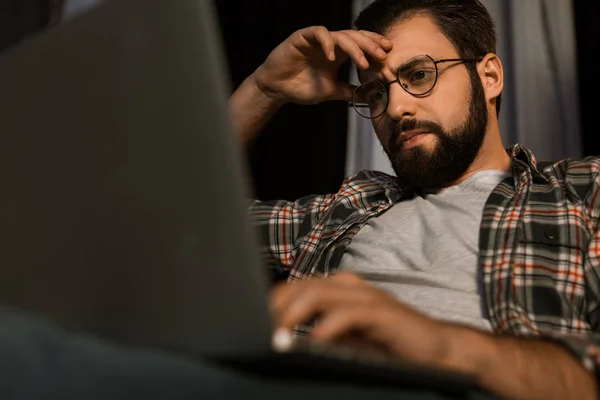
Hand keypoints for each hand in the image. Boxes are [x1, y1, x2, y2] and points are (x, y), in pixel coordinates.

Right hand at [253, 26, 391, 104]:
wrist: (277, 89)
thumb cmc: (301, 88)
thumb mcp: (330, 91)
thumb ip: (349, 91)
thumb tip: (370, 96)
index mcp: (338, 53)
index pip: (361, 44)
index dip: (374, 46)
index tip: (388, 54)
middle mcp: (330, 44)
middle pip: (355, 37)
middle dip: (370, 45)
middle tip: (382, 55)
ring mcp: (317, 39)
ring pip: (341, 35)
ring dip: (354, 47)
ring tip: (362, 61)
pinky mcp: (303, 37)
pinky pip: (319, 33)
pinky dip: (327, 43)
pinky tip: (333, 56)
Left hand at [270, 272, 452, 365]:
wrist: (435, 350)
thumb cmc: (385, 345)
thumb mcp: (343, 340)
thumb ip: (315, 335)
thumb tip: (279, 341)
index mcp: (336, 289)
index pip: (292, 288)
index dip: (270, 305)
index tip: (251, 327)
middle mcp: (347, 285)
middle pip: (298, 287)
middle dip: (274, 310)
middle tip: (257, 335)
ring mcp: (364, 295)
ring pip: (316, 293)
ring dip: (291, 316)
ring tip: (277, 339)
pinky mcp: (380, 311)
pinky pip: (345, 315)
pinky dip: (324, 329)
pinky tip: (312, 345)